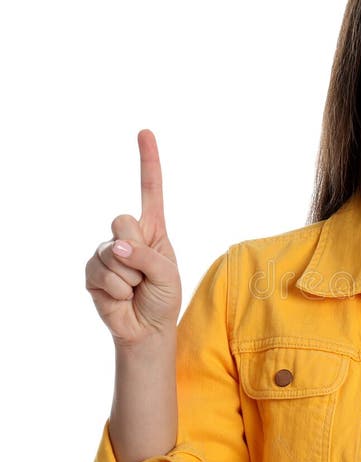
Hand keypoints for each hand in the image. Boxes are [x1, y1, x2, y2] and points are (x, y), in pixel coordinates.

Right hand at [85, 129, 181, 347]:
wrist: (147, 328)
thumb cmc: (163, 298)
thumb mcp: (167, 275)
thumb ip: (146, 257)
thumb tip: (115, 248)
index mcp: (153, 229)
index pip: (150, 190)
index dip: (148, 161)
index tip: (145, 132)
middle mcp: (128, 236)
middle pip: (123, 221)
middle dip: (138, 251)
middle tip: (145, 274)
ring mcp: (107, 253)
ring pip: (112, 252)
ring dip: (130, 278)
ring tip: (136, 288)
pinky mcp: (92, 272)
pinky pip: (102, 274)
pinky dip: (118, 290)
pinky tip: (122, 297)